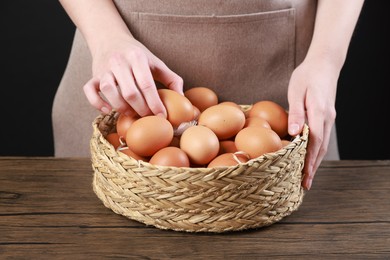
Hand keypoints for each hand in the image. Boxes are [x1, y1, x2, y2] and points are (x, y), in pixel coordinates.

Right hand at [83, 33, 182, 116]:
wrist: (110, 38)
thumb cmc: (137, 54)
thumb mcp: (156, 62)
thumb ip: (171, 79)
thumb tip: (182, 98)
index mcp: (137, 57)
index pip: (147, 84)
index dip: (155, 103)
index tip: (162, 116)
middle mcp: (118, 61)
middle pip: (129, 92)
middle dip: (141, 109)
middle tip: (148, 117)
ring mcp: (103, 69)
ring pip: (109, 91)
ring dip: (121, 107)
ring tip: (131, 113)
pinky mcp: (93, 76)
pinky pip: (89, 91)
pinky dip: (97, 103)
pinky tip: (108, 110)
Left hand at [287, 57, 338, 189]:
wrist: (324, 64)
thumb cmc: (306, 76)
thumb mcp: (297, 91)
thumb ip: (296, 113)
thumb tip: (294, 134)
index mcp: (319, 112)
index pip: (314, 141)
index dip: (309, 160)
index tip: (304, 176)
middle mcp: (327, 118)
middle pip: (321, 148)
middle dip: (313, 167)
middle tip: (305, 185)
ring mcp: (329, 118)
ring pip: (323, 145)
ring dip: (315, 162)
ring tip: (307, 177)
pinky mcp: (326, 117)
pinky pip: (322, 138)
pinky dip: (317, 151)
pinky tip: (310, 158)